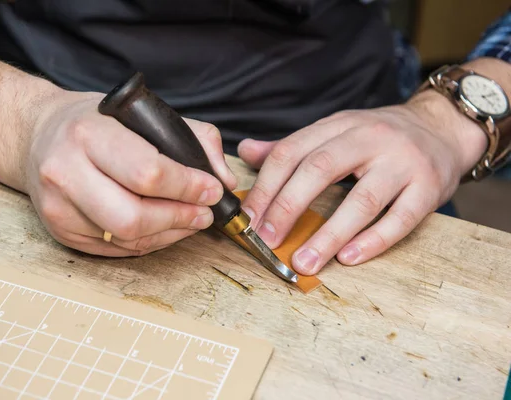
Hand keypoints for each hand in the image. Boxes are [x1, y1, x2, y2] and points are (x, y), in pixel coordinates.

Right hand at [23, 91, 236, 255]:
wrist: (36, 135)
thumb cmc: (95, 123)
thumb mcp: (143, 114)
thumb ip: (194, 139)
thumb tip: (225, 180)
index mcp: (88, 134)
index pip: (147, 173)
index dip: (188, 187)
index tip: (213, 190)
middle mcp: (65, 172)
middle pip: (134, 217)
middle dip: (180, 219)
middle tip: (205, 213)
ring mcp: (58, 208)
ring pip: (126, 239)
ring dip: (169, 234)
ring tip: (190, 220)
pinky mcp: (60, 232)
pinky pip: (115, 249)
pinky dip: (149, 242)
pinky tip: (164, 228)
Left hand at [237, 90, 485, 274]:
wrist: (442, 128)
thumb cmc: (379, 137)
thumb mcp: (336, 131)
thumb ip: (293, 146)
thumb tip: (245, 151)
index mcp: (339, 125)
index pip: (292, 152)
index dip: (265, 187)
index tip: (247, 219)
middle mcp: (369, 138)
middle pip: (320, 170)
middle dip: (287, 207)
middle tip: (266, 240)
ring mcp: (402, 162)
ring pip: (361, 201)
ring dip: (328, 235)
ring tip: (304, 262)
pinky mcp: (429, 187)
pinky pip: (400, 219)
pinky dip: (373, 241)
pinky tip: (348, 259)